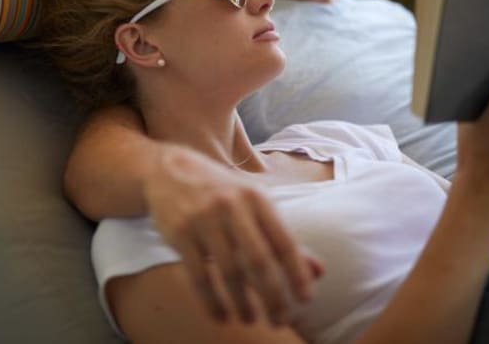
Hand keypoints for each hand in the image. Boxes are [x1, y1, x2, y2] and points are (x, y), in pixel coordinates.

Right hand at [143, 146, 322, 324]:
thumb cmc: (221, 192)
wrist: (169, 169)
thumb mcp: (253, 204)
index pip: (284, 241)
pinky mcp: (180, 232)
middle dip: (273, 295)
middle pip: (259, 260)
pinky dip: (212, 301)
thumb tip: (318, 271)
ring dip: (243, 303)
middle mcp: (232, 206)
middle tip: (280, 320)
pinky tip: (221, 315)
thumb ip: (282, 237)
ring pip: (229, 272)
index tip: (305, 300)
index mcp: (257, 199)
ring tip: (251, 319)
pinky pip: (199, 275)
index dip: (297, 273)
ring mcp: (204, 218)